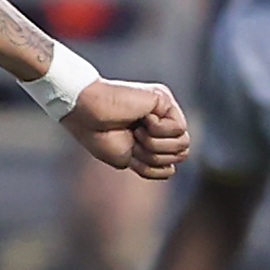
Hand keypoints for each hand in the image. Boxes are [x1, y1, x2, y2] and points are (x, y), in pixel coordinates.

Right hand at [63, 79, 191, 179]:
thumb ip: (151, 165)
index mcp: (152, 134)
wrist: (86, 114)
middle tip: (134, 143)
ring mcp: (164, 110)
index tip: (132, 155)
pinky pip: (178, 128)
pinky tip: (141, 117)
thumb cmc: (98, 134)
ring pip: (183, 142)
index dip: (154, 165)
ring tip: (137, 132)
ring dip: (156, 144)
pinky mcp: (165, 101)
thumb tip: (173, 168)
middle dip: (156, 156)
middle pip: (182, 153)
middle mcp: (162, 120)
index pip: (172, 159)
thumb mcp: (126, 159)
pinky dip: (157, 130)